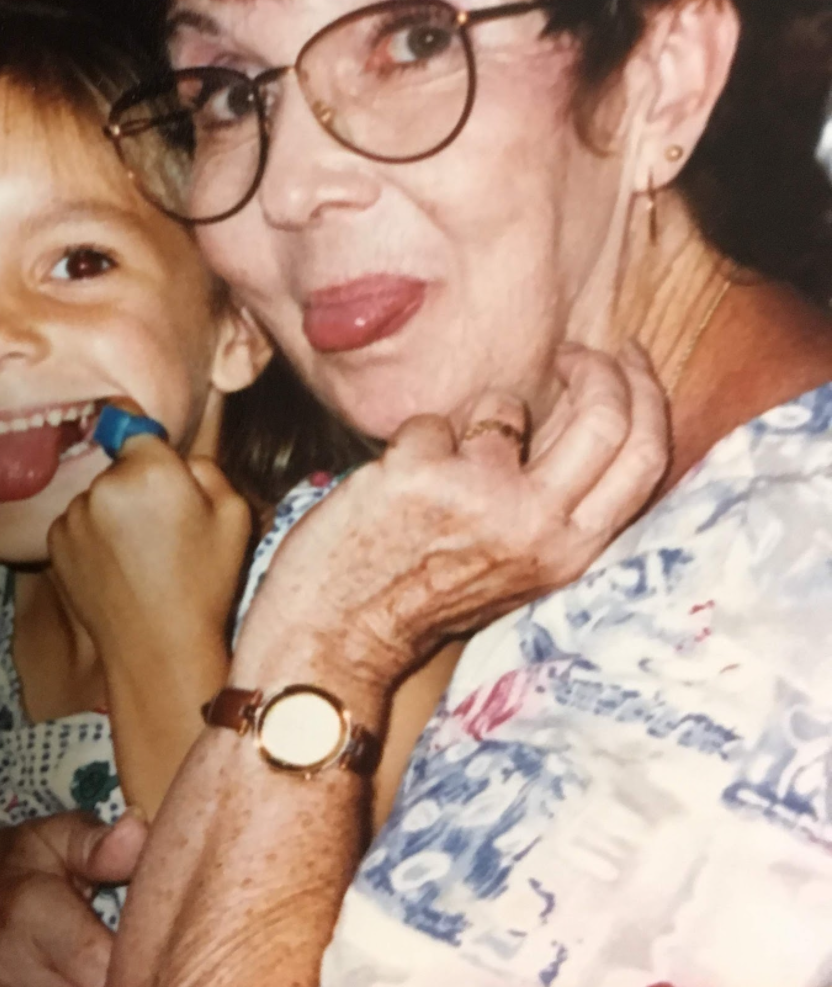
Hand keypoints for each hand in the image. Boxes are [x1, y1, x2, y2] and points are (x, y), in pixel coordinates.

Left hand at [45, 436, 252, 690]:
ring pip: (96, 497)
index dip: (149, 444)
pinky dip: (91, 538)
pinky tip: (116, 568)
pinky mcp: (55, 542)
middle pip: (119, 467)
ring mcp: (73, 514)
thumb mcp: (234, 517)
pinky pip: (76, 524)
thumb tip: (178, 455)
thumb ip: (207, 468)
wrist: (158, 647)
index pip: (136, 426)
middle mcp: (104, 484)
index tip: (155, 464)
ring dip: (111, 513)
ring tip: (139, 556)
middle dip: (136, 486)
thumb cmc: (204, 584)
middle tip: (162, 528)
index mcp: (151, 469)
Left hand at [234, 341, 669, 709]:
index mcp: (571, 551)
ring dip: (474, 422)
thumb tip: (596, 408)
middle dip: (594, 366)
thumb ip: (562, 500)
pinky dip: (413, 445)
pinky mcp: (421, 473)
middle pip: (604, 414)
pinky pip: (431, 422)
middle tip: (572, 353)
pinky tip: (395, 488)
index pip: (644, 456)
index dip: (645, 393)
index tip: (629, 358)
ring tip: (442, 469)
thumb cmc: (429, 593)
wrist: (341, 633)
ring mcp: (480, 496)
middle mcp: (536, 525)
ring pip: (504, 405)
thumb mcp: (524, 563)